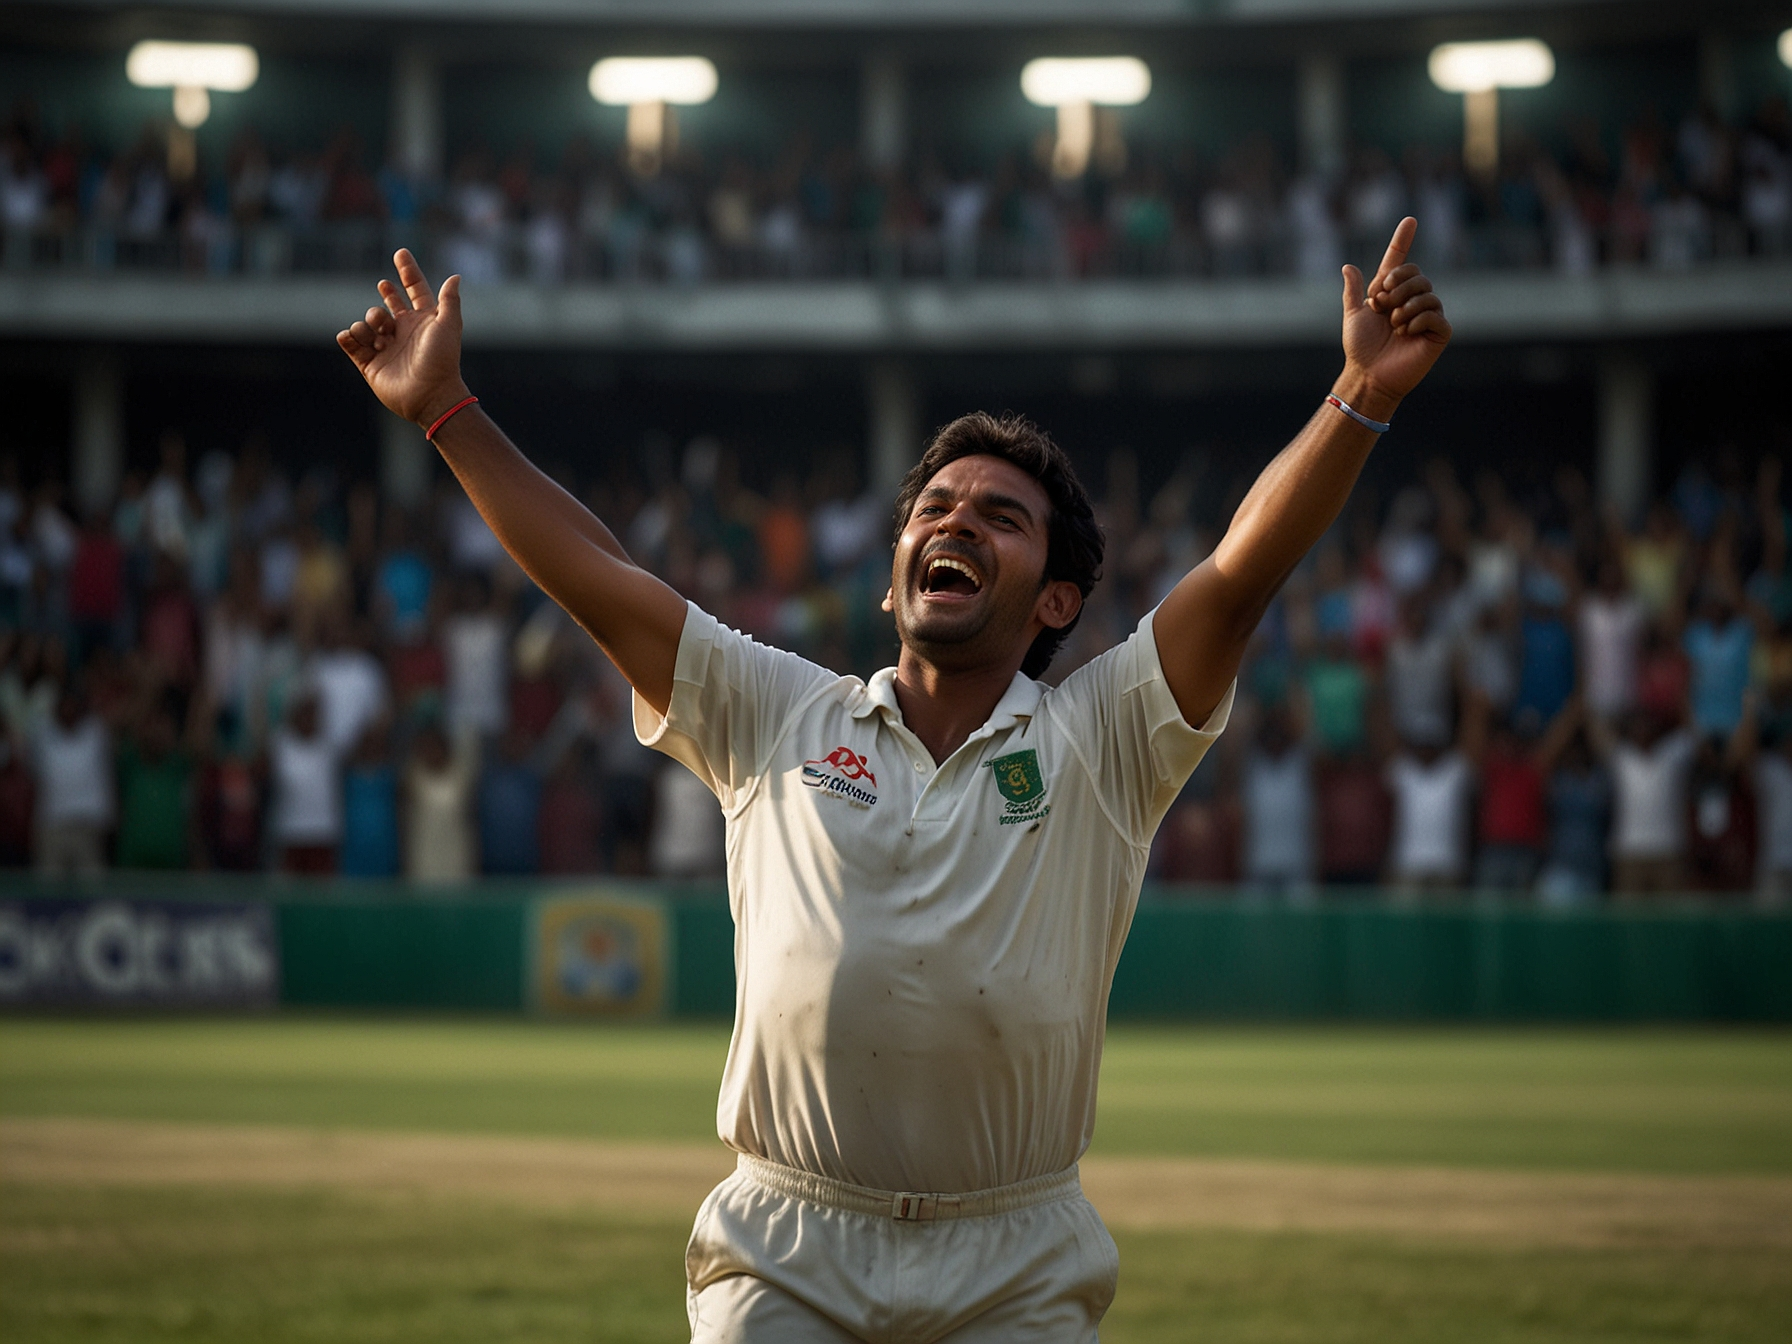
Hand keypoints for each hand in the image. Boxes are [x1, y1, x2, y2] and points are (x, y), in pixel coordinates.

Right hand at [335, 249, 470, 428]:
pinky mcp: (370, 364)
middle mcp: (403, 331)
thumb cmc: (442, 360)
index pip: (414, 290)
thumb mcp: (448, 326)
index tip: (401, 252)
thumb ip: (450, 300)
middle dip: (385, 297)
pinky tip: (352, 336)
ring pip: (367, 322)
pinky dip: (349, 337)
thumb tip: (456, 276)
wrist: (430, 395)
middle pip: (386, 305)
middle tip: (385, 290)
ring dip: (369, 323)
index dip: (408, 271)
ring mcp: (386, 347)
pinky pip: (351, 343)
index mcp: (423, 320)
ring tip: (381, 336)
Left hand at [1336, 217, 1451, 419]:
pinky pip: (1435, 314)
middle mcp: (1412, 301)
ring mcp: (1427, 316)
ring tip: (1393, 325)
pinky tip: (1407, 332)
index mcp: (1392, 294)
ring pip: (1426, 293)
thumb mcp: (1354, 316)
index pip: (1400, 262)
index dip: (1403, 240)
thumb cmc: (1360, 349)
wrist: (1368, 375)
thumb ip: (1353, 292)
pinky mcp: (1438, 333)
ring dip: (1404, 307)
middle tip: (1383, 306)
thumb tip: (1348, 266)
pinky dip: (1417, 320)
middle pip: (1417, 274)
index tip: (1410, 219)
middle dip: (1397, 287)